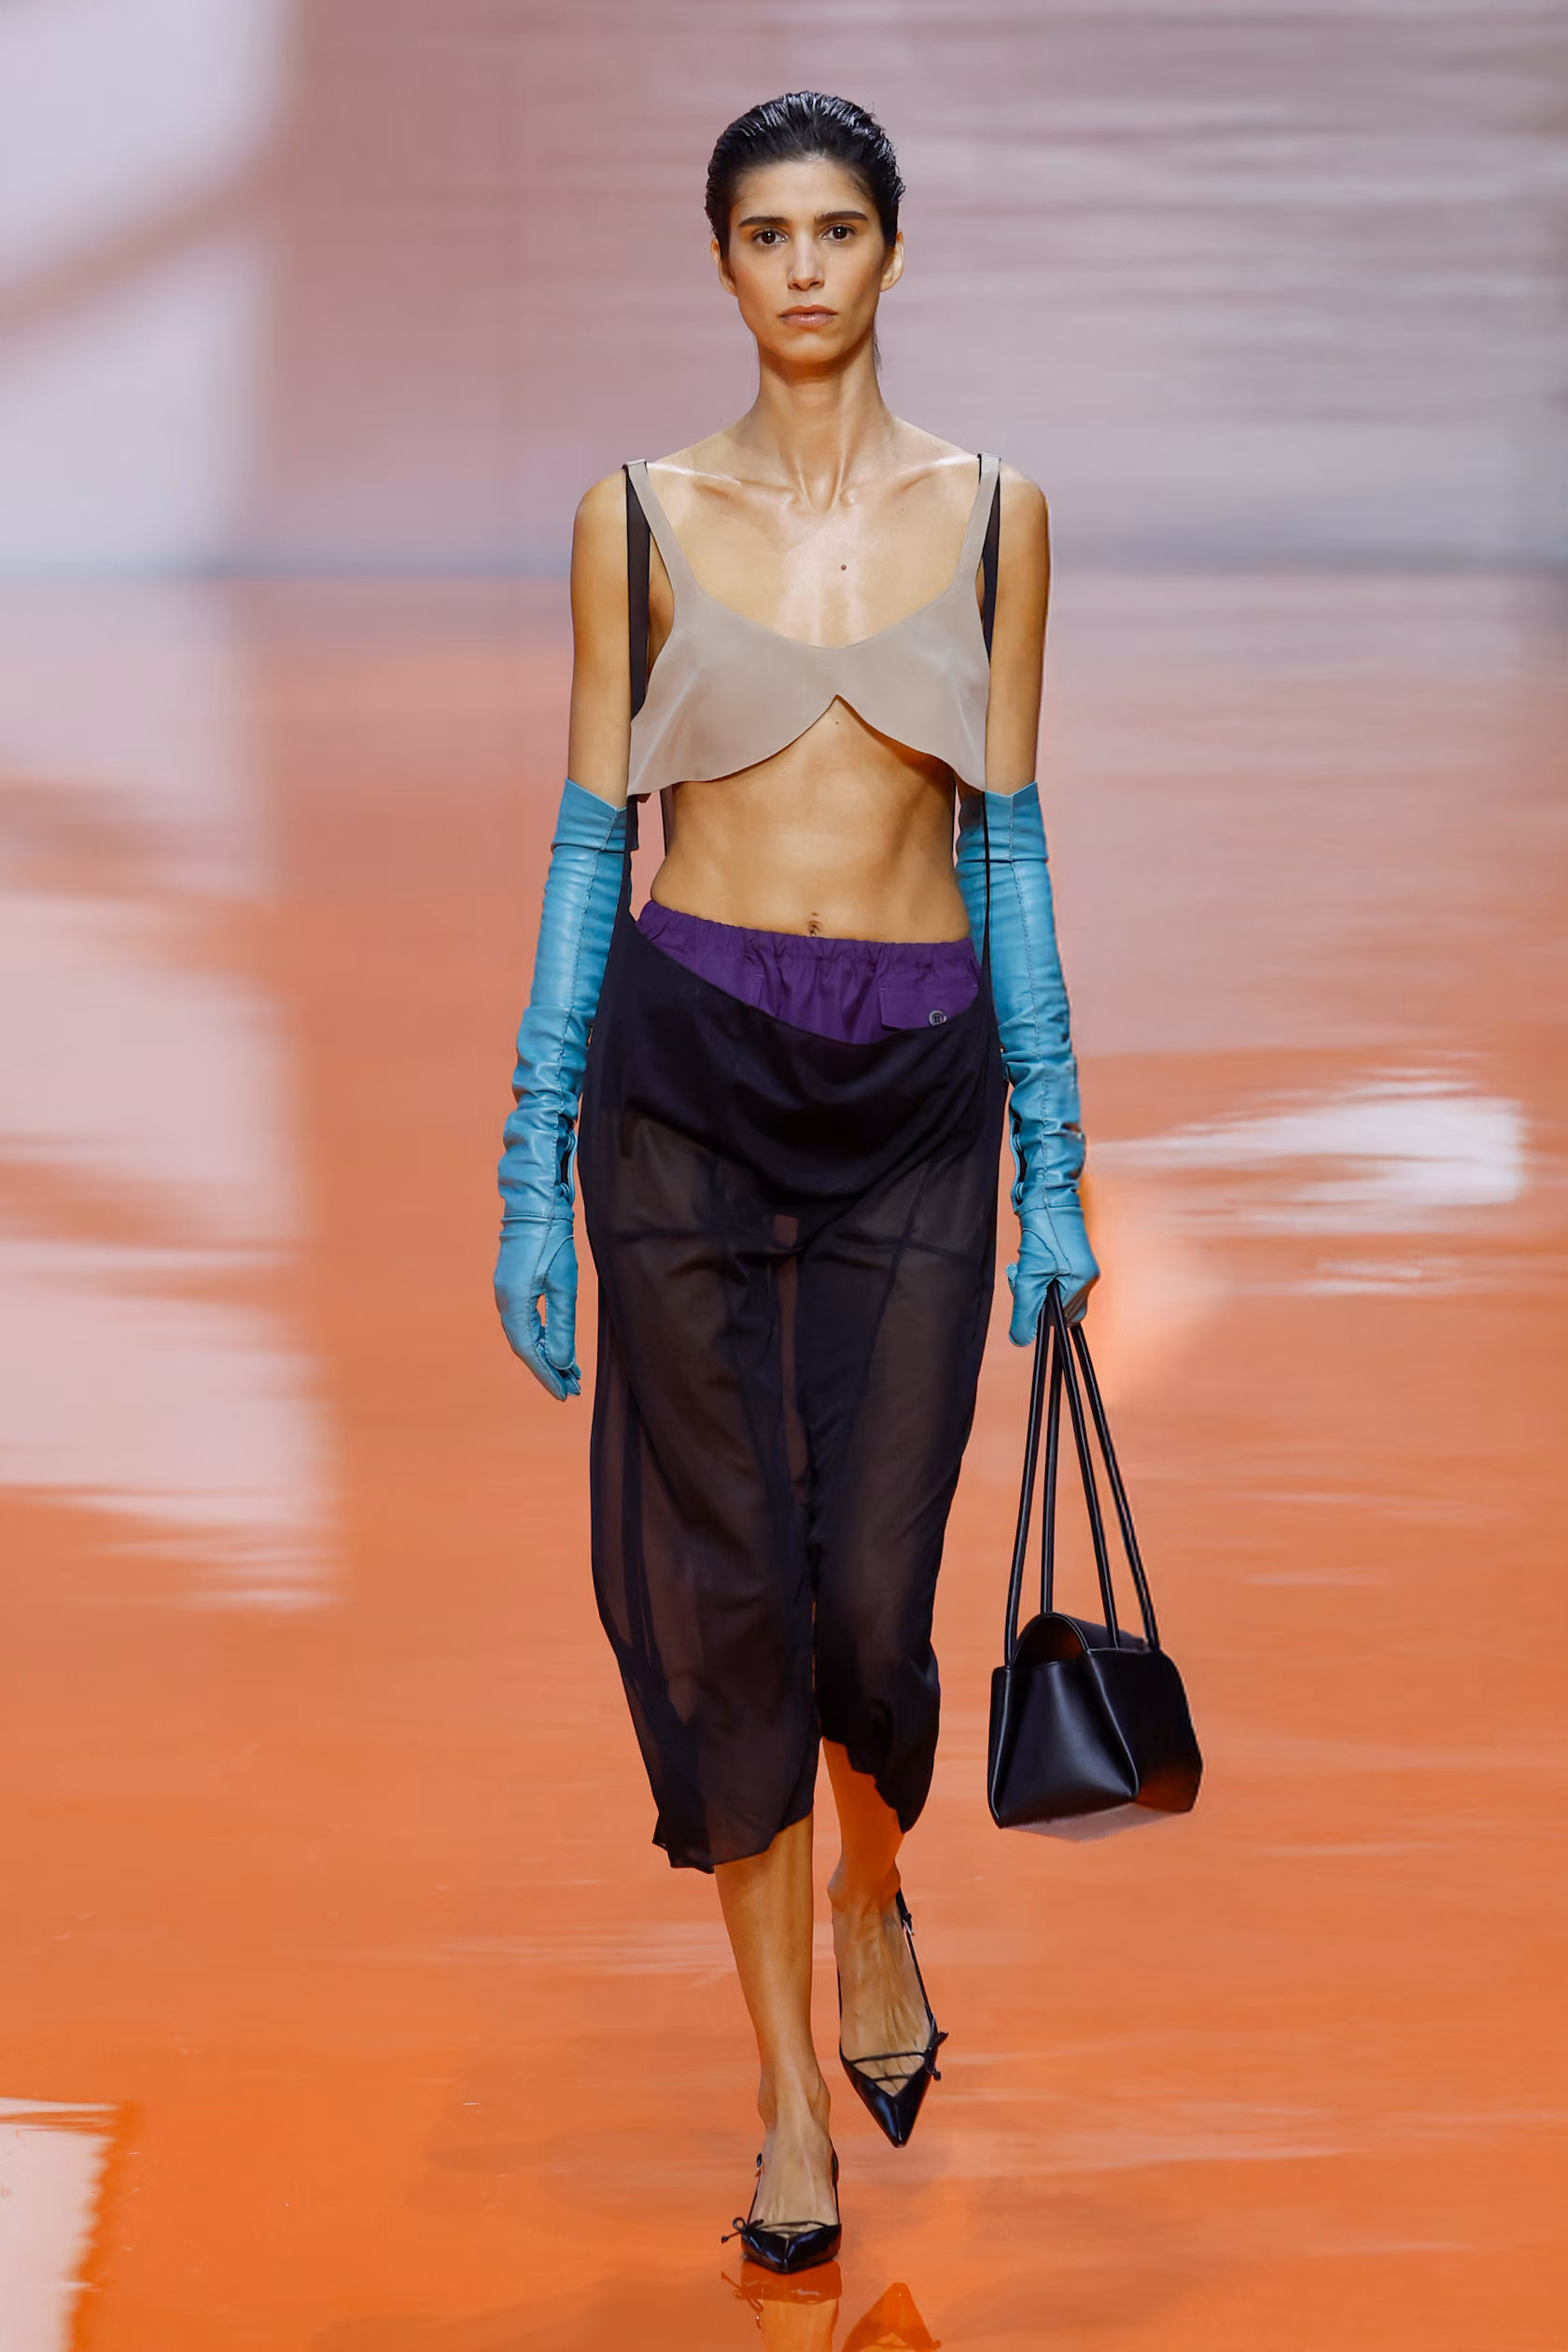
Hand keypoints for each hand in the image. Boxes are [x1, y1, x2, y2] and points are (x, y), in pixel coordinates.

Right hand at [494, 1218, 580, 1398]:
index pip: (529, 1351)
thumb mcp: (564, 1284)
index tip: (566, 1394)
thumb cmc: (553, 1240)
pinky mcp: (512, 1285)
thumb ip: (562, 1326)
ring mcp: (506, 1292)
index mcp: (514, 1303)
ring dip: (545, 1355)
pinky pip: (524, 1321)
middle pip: (525, 1347)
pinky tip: (555, 1345)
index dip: (547, 1375)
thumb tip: (561, 1362)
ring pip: (524, 1335)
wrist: (536, 1203)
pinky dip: (541, 1337)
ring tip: (570, 1373)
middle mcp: (505, 1301)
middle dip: (548, 1369)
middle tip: (573, 1389)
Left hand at [1006, 1212, 1098, 1345]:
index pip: (1063, 1320)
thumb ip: (1025, 1309)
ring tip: (1021, 1265)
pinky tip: (1028, 1258)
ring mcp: (1080, 1267)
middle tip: (1020, 1276)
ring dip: (1032, 1284)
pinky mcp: (1071, 1258)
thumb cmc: (1043, 1230)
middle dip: (1034, 1297)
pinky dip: (1036, 1273)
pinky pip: (1053, 1278)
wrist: (1047, 1194)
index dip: (1039, 1313)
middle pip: (1058, 1307)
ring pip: (1052, 1292)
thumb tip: (1021, 1340)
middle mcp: (1086, 1277)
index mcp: (1082, 1282)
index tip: (1024, 1297)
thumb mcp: (1029, 1274)